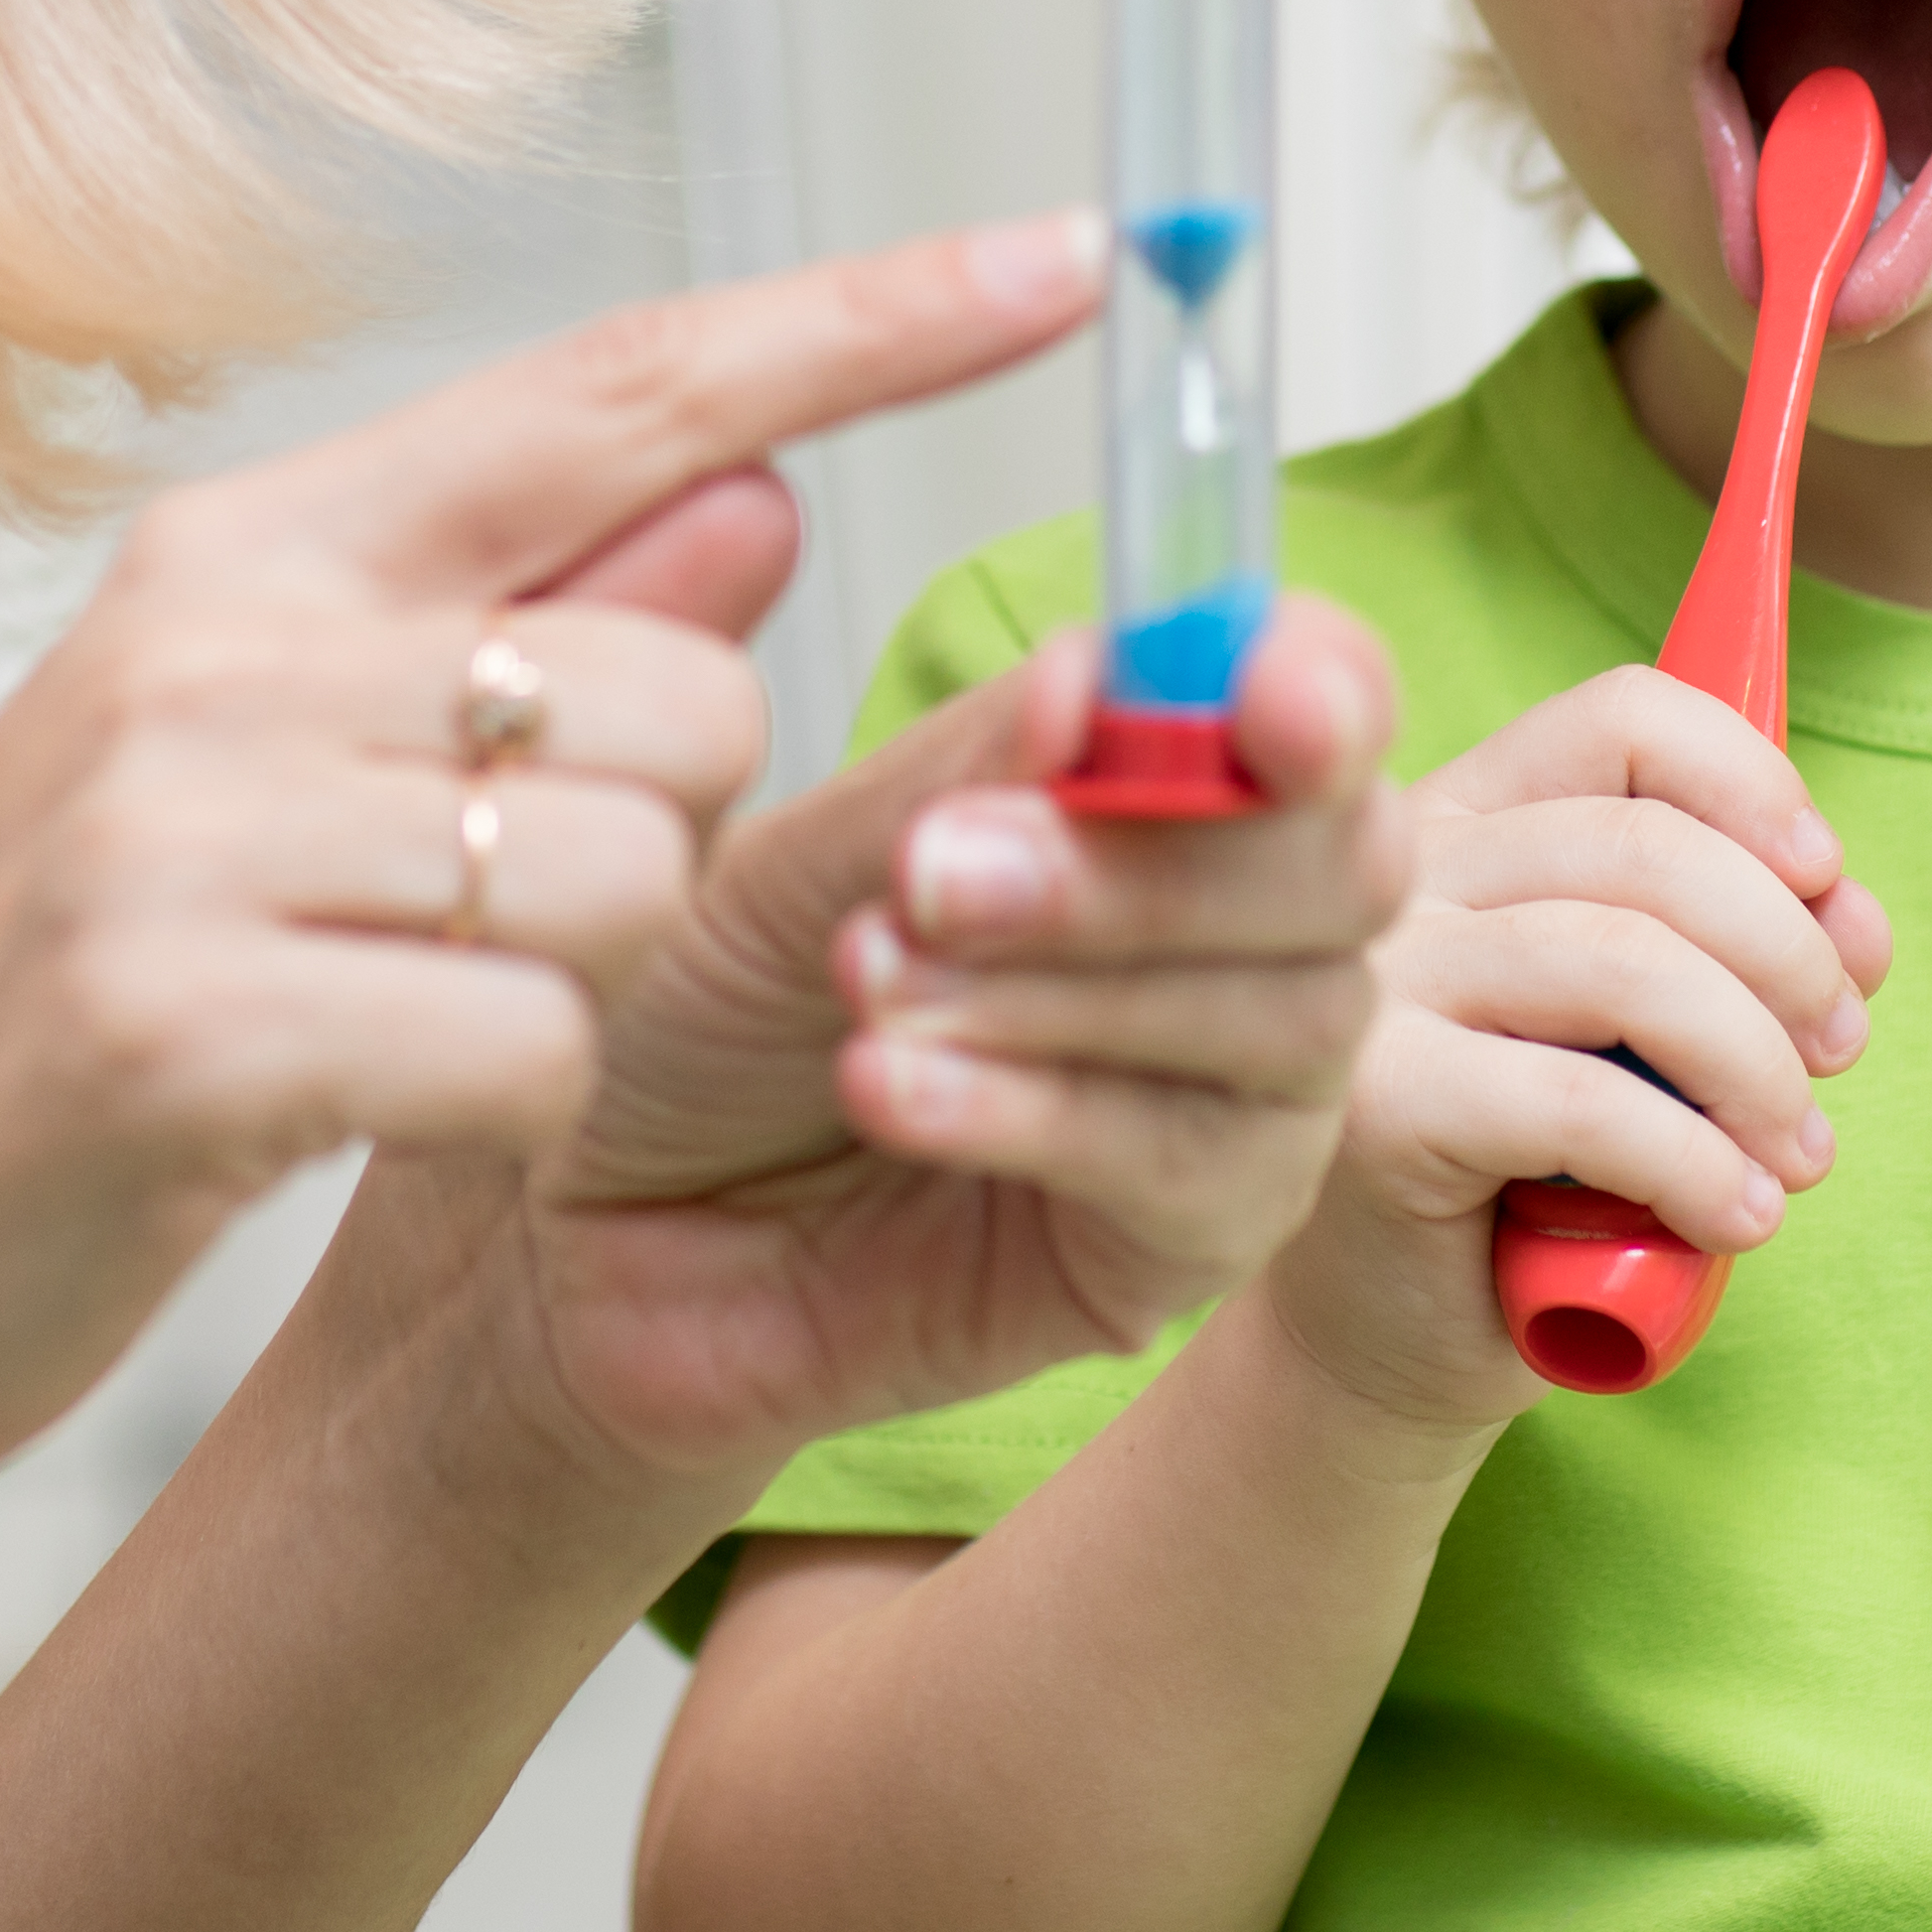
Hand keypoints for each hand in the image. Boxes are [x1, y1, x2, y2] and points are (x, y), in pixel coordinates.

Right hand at [0, 218, 1104, 1504]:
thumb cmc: (50, 998)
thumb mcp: (264, 759)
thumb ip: (519, 616)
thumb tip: (763, 491)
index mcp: (257, 548)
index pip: (627, 383)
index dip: (869, 326)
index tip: (1076, 257)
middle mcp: (222, 641)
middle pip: (682, 679)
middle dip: (660, 828)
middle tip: (473, 922)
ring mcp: (187, 824)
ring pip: (626, 866)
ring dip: (577, 986)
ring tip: (387, 1020)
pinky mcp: (181, 1024)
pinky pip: (531, 1048)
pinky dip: (499, 1113)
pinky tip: (351, 1120)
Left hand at [428, 602, 1412, 1486]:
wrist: (587, 1232)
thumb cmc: (699, 1015)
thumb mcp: (802, 853)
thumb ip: (965, 767)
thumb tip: (1105, 673)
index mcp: (1163, 788)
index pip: (1321, 706)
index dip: (1321, 688)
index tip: (1260, 705)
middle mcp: (1237, 937)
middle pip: (1344, 867)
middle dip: (1148, 857)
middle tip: (934, 866)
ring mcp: (1227, 1105)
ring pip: (1282, 1019)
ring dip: (1063, 986)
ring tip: (863, 978)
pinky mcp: (1172, 1259)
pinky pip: (1189, 1168)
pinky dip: (1034, 1108)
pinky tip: (886, 1084)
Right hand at [1255, 669, 1888, 1438]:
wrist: (1392, 1340)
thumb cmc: (1533, 1171)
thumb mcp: (1654, 1038)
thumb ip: (1743, 949)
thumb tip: (1856, 920)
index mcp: (1466, 818)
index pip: (1623, 721)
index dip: (1753, 783)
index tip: (1827, 879)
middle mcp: (1402, 878)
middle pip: (1645, 846)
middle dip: (1788, 949)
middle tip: (1840, 1048)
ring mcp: (1377, 986)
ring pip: (1625, 963)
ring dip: (1758, 1064)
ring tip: (1799, 1151)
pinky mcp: (1377, 1107)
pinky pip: (1583, 1104)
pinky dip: (1698, 1163)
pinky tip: (1736, 1215)